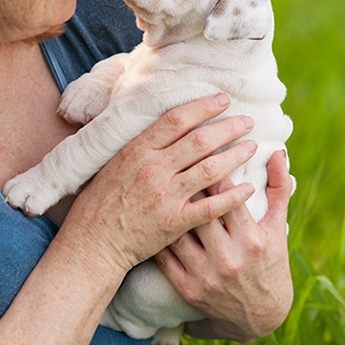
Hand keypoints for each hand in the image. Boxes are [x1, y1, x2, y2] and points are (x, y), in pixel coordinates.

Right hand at [64, 94, 258, 273]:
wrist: (92, 243)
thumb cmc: (99, 204)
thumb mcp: (112, 165)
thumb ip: (137, 146)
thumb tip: (161, 127)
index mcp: (137, 151)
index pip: (176, 120)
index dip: (203, 106)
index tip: (223, 100)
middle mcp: (153, 170)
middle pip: (200, 140)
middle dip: (228, 127)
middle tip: (248, 121)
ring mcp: (165, 196)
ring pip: (210, 169)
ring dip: (236, 155)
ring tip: (252, 147)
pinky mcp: (174, 223)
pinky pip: (211, 207)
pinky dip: (233, 196)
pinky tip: (249, 188)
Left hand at [153, 150, 293, 341]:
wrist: (260, 317)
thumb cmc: (271, 263)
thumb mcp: (278, 228)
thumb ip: (279, 188)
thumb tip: (277, 152)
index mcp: (251, 239)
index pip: (226, 195)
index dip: (211, 167)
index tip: (200, 148)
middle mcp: (227, 258)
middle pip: (198, 210)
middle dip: (185, 184)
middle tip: (170, 161)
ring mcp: (205, 276)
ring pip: (177, 232)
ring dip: (166, 208)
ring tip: (156, 186)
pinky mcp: (188, 290)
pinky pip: (165, 258)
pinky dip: (157, 237)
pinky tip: (149, 218)